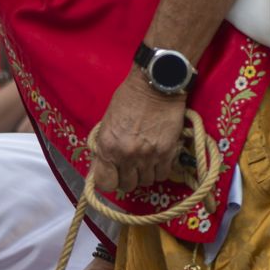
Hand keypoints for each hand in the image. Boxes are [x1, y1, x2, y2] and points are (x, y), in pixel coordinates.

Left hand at [88, 73, 185, 197]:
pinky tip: (158, 158)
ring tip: (146, 160)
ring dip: (145, 174)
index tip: (113, 174)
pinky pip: (162, 174)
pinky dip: (160, 169)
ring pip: (146, 182)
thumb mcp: (107, 123)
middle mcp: (126, 155)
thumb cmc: (128, 99)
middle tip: (131, 166)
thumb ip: (105, 148)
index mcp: (107, 146)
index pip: (104, 183)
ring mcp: (148, 155)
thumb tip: (103, 169)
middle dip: (128, 178)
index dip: (109, 181)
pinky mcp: (167, 152)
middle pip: (127, 185)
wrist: (156, 84)